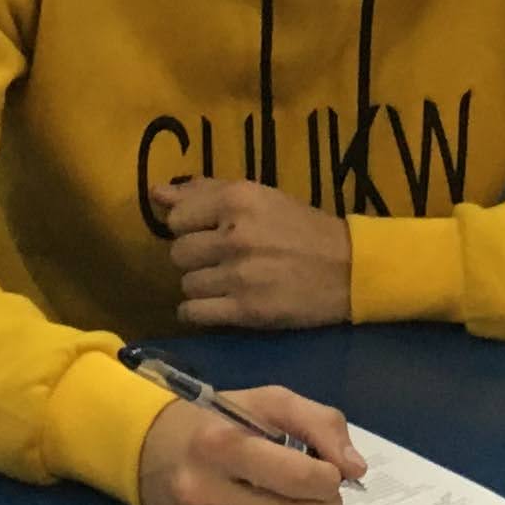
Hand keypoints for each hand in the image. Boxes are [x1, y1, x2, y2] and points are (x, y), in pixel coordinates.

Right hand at [133, 386, 359, 504]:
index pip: (301, 478)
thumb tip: (355, 470)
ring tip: (281, 502)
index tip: (328, 472)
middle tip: (322, 494)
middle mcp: (202, 492)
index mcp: (220, 444)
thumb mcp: (267, 403)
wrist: (145, 451)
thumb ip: (320, 424)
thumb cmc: (216, 423)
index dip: (330, 478)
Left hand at [158, 175, 353, 328]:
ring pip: (186, 284)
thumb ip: (206, 192)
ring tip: (224, 282)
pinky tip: (214, 305)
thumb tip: (156, 193)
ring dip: (200, 285)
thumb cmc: (301, 228)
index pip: (177, 217)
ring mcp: (239, 275)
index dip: (188, 227)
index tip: (206, 233)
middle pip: (178, 253)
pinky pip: (194, 312)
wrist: (348, 268)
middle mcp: (234, 235)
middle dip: (194, 258)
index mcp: (237, 200)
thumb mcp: (259, 197)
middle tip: (218, 259)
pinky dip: (198, 311)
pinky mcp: (246, 310)